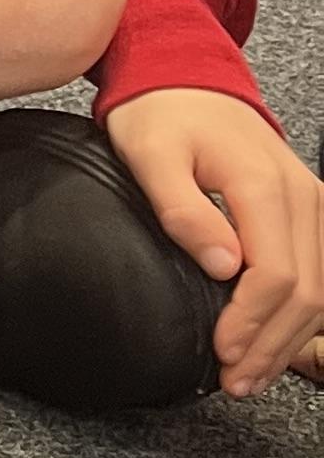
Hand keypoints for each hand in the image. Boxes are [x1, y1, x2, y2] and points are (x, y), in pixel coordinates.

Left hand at [103, 86, 323, 397]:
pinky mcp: (312, 210)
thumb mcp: (150, 154)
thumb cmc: (162, 115)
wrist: (184, 77)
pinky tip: (274, 339)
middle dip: (271, 344)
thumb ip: (183, 210)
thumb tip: (222, 266)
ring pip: (323, 288)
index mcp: (263, 185)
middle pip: (307, 291)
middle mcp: (302, 195)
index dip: (251, 322)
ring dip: (291, 338)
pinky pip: (322, 271)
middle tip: (233, 381)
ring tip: (251, 373)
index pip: (275, 274)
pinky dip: (303, 313)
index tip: (221, 352)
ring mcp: (314, 202)